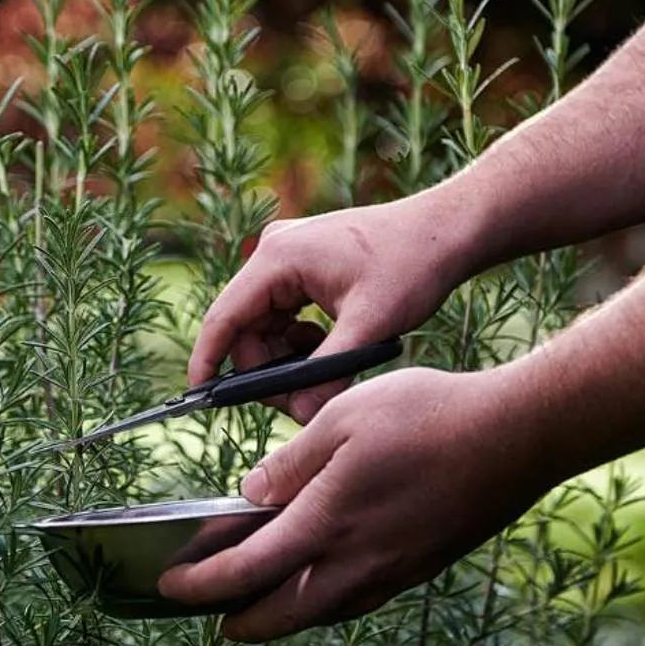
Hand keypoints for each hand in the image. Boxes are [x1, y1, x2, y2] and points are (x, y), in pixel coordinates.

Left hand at [156, 365, 554, 642]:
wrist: (518, 436)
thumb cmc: (428, 416)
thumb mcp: (341, 419)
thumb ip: (290, 464)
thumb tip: (251, 494)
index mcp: (325, 524)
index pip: (244, 572)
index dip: (201, 586)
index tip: (170, 587)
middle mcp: (357, 562)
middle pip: (282, 615)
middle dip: (240, 620)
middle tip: (214, 615)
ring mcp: (393, 570)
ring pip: (323, 611)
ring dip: (284, 613)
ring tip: (260, 598)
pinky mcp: (421, 565)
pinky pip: (359, 598)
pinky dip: (326, 598)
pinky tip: (324, 575)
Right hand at [189, 192, 480, 422]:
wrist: (444, 231)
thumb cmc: (412, 264)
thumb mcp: (371, 324)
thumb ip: (331, 371)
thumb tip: (301, 414)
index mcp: (279, 258)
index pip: (225, 316)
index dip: (209, 360)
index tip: (200, 396)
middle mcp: (274, 251)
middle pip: (245, 326)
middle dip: (266, 368)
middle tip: (300, 400)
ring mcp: (288, 256)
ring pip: (265, 325)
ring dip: (287, 357)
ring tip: (326, 372)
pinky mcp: (303, 266)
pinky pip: (283, 314)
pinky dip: (299, 341)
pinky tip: (330, 349)